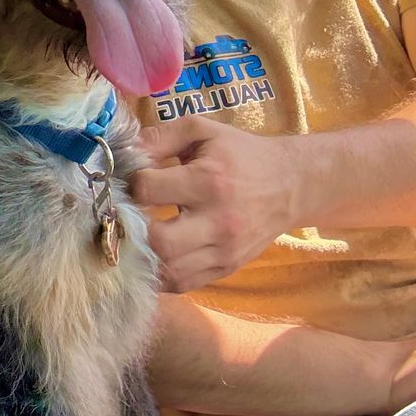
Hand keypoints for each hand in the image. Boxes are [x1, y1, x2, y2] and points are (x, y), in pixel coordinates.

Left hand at [130, 117, 301, 290]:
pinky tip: (153, 257)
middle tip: (128, 217)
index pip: (148, 190)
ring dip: (144, 256)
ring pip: (168, 270)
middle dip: (133, 229)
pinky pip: (183, 284)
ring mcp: (224, 249)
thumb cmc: (240, 154)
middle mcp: (218, 220)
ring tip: (137, 238)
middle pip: (158, 241)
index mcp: (208, 180)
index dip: (132, 183)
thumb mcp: (202, 131)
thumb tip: (124, 152)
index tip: (134, 181)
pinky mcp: (227, 267)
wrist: (290, 185)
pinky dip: (161, 276)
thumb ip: (160, 136)